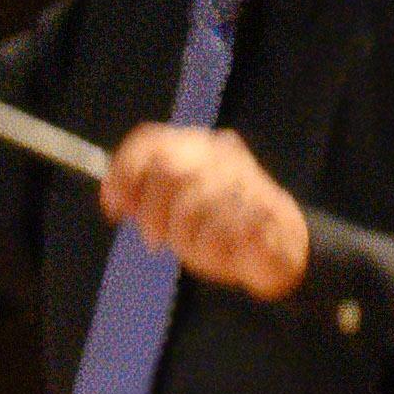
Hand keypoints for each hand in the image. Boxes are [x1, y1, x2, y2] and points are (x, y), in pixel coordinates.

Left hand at [103, 123, 310, 300]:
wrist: (281, 246)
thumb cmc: (218, 225)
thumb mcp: (173, 206)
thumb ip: (145, 196)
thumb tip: (113, 196)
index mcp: (196, 146)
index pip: (150, 140)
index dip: (125, 172)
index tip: (114, 206)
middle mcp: (221, 154)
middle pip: (169, 171)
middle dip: (153, 212)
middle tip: (154, 240)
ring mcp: (246, 177)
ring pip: (193, 204)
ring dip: (184, 237)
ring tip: (194, 247)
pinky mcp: (266, 210)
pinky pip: (222, 231)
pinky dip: (212, 249)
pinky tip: (221, 252)